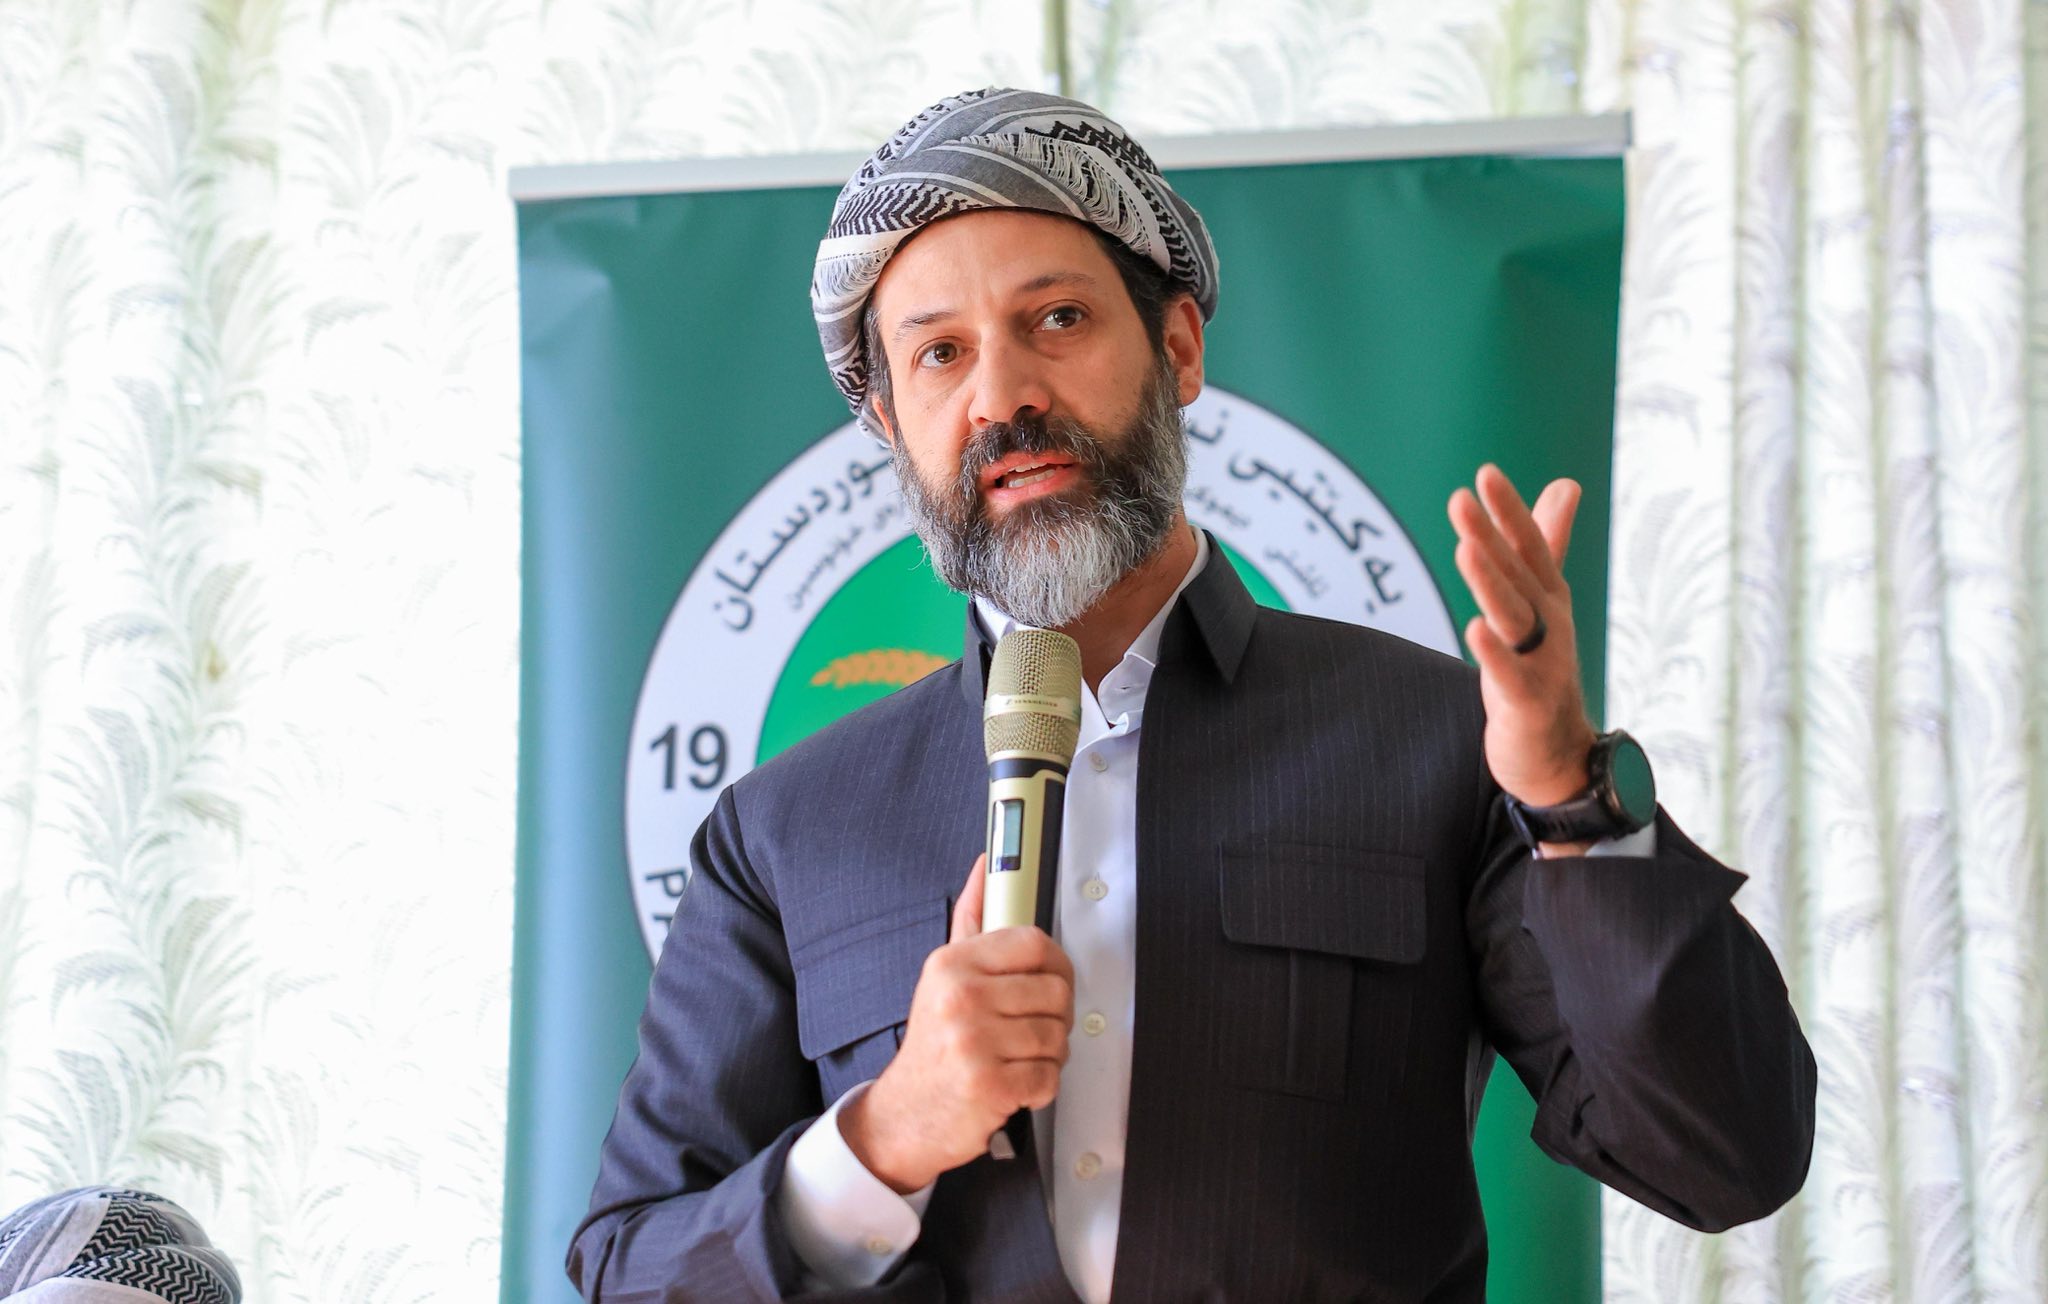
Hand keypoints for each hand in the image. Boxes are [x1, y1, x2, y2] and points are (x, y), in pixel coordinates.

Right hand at [839, 855, 1074, 1192]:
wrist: (906, 1114)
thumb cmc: (934, 1044)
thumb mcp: (944, 975)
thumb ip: (971, 917)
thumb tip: (986, 863)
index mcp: (953, 965)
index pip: (1034, 944)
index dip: (1056, 964)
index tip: (1050, 979)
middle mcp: (960, 999)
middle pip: (1056, 993)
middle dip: (1054, 1018)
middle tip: (1027, 1029)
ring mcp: (974, 1044)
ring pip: (1057, 1038)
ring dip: (1048, 1055)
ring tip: (1017, 1057)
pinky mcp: (989, 1087)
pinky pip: (1048, 1079)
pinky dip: (1040, 1088)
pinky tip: (1014, 1083)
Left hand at [1447, 465, 1599, 852]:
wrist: (1557, 752)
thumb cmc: (1543, 667)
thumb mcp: (1546, 601)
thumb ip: (1549, 543)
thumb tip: (1566, 483)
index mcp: (1549, 597)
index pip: (1530, 545)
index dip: (1509, 511)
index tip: (1485, 473)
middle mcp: (1550, 623)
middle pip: (1517, 574)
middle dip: (1491, 535)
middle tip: (1463, 499)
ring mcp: (1542, 662)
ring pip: (1513, 616)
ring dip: (1491, 582)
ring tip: (1467, 548)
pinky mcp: (1527, 702)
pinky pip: (1509, 674)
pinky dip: (1494, 652)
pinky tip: (1473, 628)